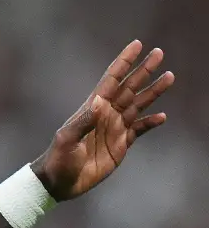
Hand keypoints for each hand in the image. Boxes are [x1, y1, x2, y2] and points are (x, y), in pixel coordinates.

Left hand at [32, 40, 174, 200]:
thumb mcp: (67, 139)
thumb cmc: (58, 159)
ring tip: (169, 77)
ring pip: (138, 104)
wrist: (59, 182)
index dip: (124, 62)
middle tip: (159, 53)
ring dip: (153, 91)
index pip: (112, 80)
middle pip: (129, 87)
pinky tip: (162, 116)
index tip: (137, 45)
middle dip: (143, 70)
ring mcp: (114, 128)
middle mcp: (106, 114)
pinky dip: (150, 122)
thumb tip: (100, 101)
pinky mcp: (120, 144)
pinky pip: (139, 129)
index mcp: (93, 108)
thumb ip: (84, 121)